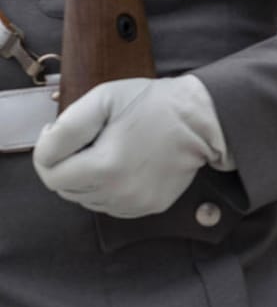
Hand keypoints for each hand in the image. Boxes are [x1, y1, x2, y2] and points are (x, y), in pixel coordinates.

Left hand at [33, 75, 229, 217]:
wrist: (202, 120)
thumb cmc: (153, 104)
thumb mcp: (102, 99)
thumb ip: (65, 127)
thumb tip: (44, 150)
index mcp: (103, 167)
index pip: (50, 175)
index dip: (48, 152)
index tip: (60, 132)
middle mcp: (118, 193)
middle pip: (66, 190)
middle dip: (68, 165)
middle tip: (89, 140)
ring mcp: (135, 203)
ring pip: (87, 199)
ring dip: (87, 179)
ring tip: (109, 151)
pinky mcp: (149, 207)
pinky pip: (111, 204)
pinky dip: (109, 188)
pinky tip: (124, 165)